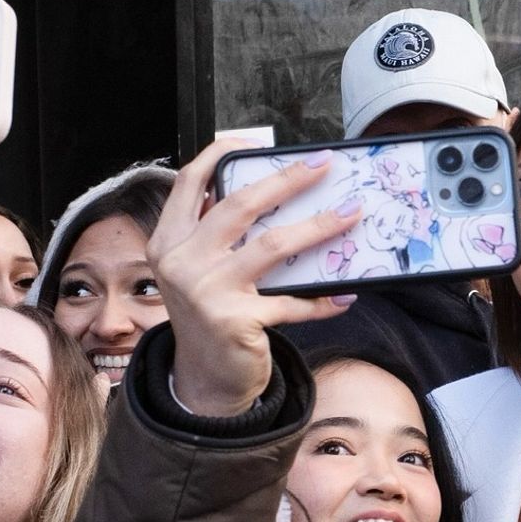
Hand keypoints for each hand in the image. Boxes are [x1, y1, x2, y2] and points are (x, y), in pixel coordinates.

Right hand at [148, 140, 361, 414]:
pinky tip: (345, 294)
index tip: (255, 141)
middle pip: (240, 204)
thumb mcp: (200, 270)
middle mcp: (181, 262)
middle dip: (287, 179)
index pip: (189, 182)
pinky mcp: (235, 322)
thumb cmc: (211, 315)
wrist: (204, 380)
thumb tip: (272, 190)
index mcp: (169, 241)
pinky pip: (292, 302)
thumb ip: (218, 233)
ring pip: (273, 244)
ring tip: (351, 214)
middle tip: (324, 166)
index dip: (220, 154)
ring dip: (319, 227)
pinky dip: (322, 300)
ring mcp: (207, 292)